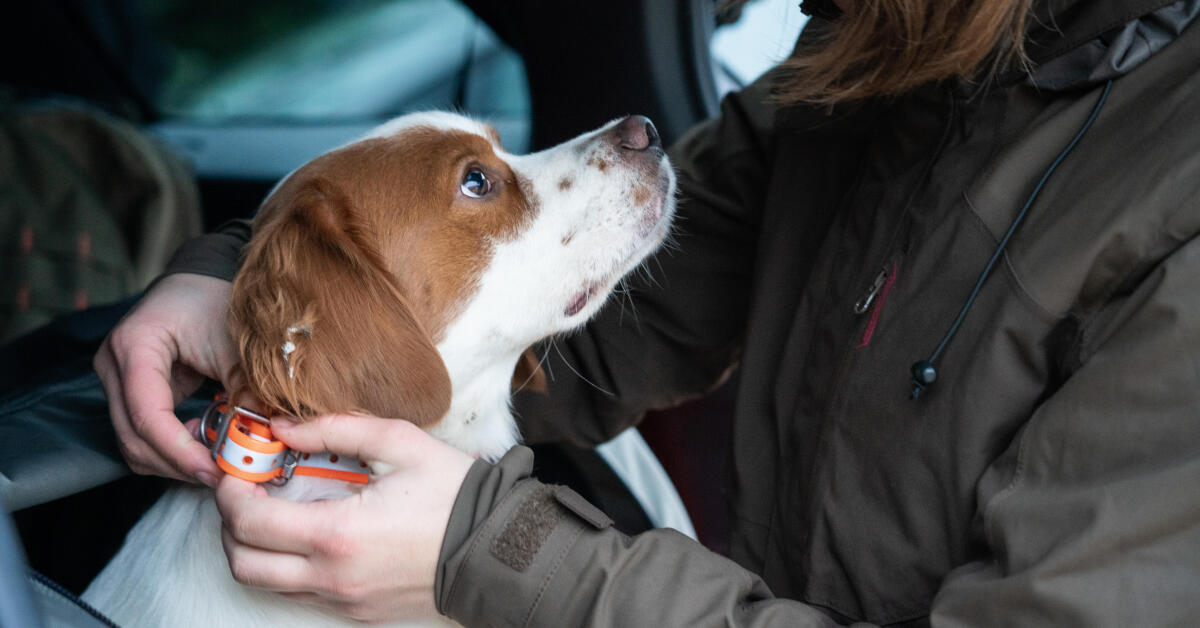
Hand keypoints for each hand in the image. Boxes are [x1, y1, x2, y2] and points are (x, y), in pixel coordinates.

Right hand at [94, 273, 234, 484]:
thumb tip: (264, 439)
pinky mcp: (129, 391)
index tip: (215, 472)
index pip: (147, 415)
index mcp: (135, 345)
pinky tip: (204, 443)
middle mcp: (114, 365)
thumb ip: (246, 389)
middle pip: (133, 437)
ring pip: (133, 443)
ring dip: (174, 461)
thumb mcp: (236, 344)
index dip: (180, 451)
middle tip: (222, 475)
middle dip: (178, 463)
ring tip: (216, 459)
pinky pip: (142, 434)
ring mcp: (116, 380)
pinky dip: (171, 449)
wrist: (203, 281)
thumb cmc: (218, 301)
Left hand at [216, 415, 474, 622]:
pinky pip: (304, 594)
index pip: (249, 522)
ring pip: (269, 585)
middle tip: (245, 494)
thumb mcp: (400, 442)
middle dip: (230, 526)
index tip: (237, 471)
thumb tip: (284, 425)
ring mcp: (344, 600)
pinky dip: (290, 567)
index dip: (230, 494)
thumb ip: (336, 427)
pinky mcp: (358, 612)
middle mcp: (332, 575)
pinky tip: (311, 536)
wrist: (495, 548)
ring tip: (274, 514)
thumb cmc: (453, 494)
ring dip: (256, 550)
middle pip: (244, 564)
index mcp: (338, 533)